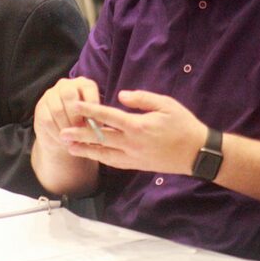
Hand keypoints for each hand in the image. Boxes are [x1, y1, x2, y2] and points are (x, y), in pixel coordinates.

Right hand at [34, 77, 101, 156]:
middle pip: (69, 96)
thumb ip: (94, 120)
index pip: (88, 88)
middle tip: (81, 133)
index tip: (96, 125)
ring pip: (57, 110)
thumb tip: (95, 126)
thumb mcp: (92, 122)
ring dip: (66, 128)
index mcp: (83, 84)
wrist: (63, 136)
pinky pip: (48, 120)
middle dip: (76, 117)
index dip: (92, 107)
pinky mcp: (40, 107)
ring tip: (73, 141)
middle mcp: (66, 85)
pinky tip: (63, 141)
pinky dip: (56, 133)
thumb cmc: (83, 126)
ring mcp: (51, 94)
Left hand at [61, 89, 207, 174]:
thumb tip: (121, 95)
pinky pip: (114, 162)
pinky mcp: (137, 165)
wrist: (197, 153)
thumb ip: (141, 99)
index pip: (108, 116)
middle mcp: (132, 143)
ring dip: (86, 150)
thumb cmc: (183, 124)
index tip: (75, 105)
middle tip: (62, 133)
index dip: (90, 110)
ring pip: (104, 154)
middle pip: (100, 138)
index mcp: (138, 126)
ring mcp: (134, 156)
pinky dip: (101, 158)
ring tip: (69, 147)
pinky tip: (92, 155)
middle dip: (80, 135)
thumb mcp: (166, 104)